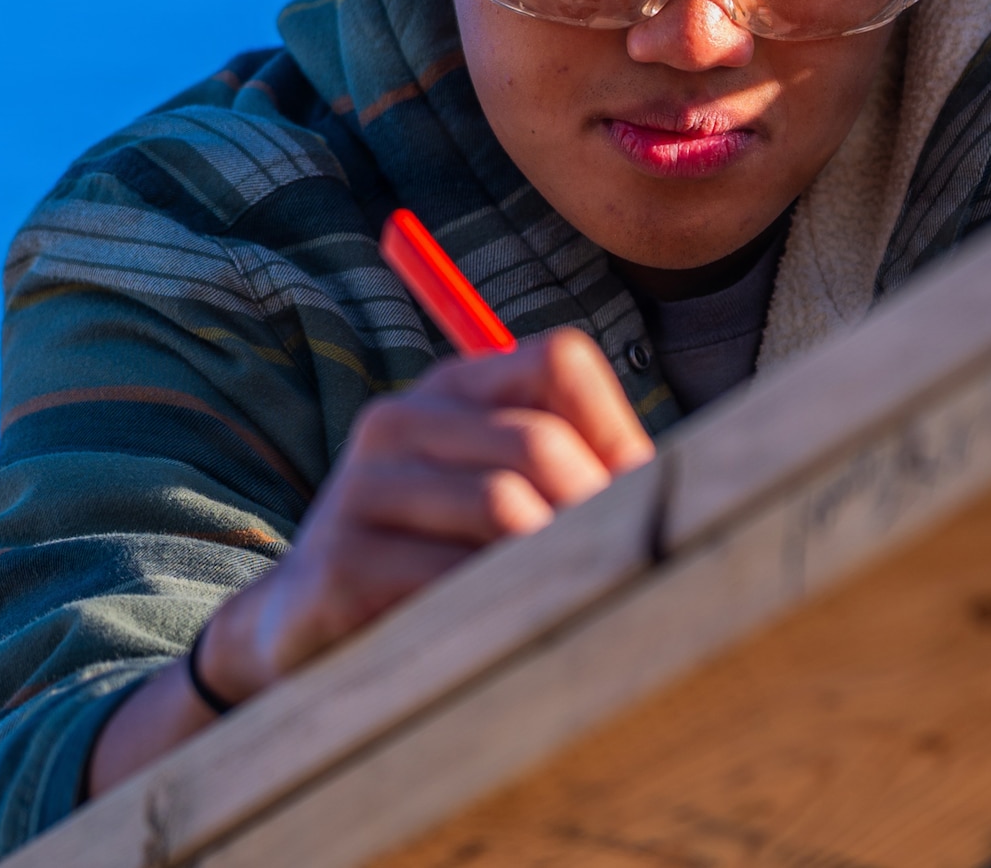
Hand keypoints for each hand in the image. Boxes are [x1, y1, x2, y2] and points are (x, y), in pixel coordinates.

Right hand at [200, 327, 652, 705]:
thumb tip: (681, 484)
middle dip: (594, 513)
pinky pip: (453, 580)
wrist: (309, 629)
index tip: (634, 497)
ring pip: (505, 509)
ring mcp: (360, 487)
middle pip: (540, 442)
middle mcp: (399, 420)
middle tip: (614, 569)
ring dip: (552, 565)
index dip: (614, 430)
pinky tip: (504, 631)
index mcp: (453, 387)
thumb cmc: (441, 557)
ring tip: (565, 602)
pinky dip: (499, 609)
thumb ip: (586, 476)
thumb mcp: (509, 497)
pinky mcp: (339, 563)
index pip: (559, 360)